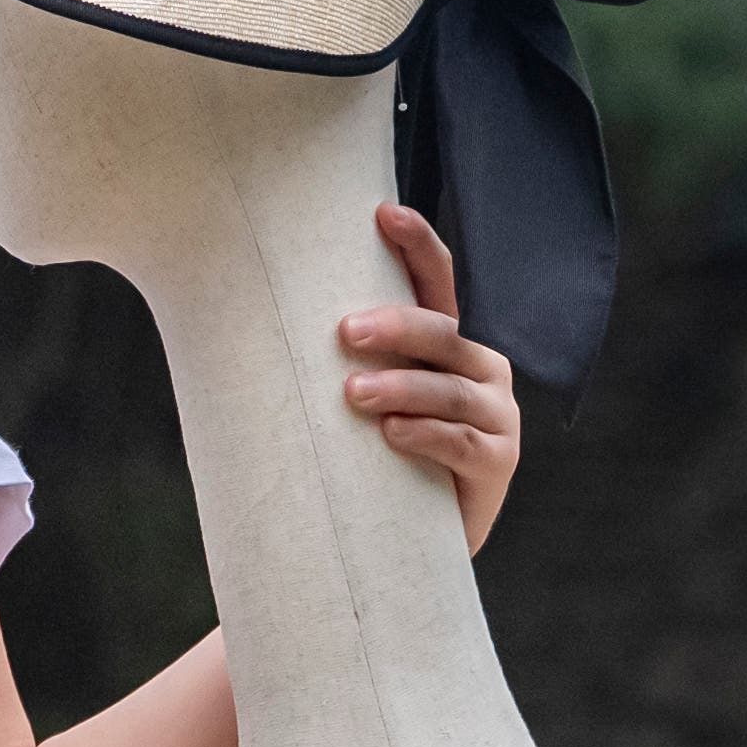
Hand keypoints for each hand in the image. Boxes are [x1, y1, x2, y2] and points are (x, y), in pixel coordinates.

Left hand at [339, 201, 519, 554]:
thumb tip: (247, 317)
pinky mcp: (498, 461)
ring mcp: (496, 414)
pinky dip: (425, 435)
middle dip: (397, 326)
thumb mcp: (354, 398)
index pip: (437, 282)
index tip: (384, 211)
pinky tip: (392, 434)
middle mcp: (480, 368)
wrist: (404, 535)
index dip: (417, 244)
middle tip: (345, 331)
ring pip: (450, 389)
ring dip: (402, 387)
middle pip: (441, 333)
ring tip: (353, 395)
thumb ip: (333, 358)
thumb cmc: (371, 452)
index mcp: (446, 343)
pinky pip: (463, 442)